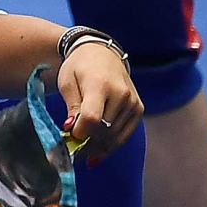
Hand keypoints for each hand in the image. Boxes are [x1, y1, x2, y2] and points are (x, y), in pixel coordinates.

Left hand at [57, 40, 142, 160]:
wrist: (101, 53)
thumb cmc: (79, 67)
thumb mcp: (68, 82)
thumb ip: (72, 107)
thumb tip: (72, 130)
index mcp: (100, 84)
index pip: (92, 118)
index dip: (79, 132)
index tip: (68, 135)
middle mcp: (122, 95)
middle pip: (104, 130)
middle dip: (87, 143)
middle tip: (72, 151)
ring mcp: (133, 103)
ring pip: (115, 136)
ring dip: (98, 147)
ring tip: (82, 152)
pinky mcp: (138, 110)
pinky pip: (125, 134)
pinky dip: (110, 145)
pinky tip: (97, 152)